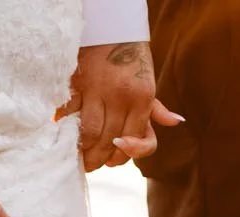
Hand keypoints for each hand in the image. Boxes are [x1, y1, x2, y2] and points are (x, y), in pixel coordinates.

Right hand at [63, 41, 182, 170]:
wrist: (111, 28)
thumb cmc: (131, 59)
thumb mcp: (148, 82)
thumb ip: (157, 108)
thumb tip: (176, 122)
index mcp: (143, 99)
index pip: (135, 141)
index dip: (123, 156)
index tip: (112, 160)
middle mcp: (122, 97)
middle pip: (110, 141)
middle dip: (99, 159)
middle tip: (91, 165)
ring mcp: (99, 91)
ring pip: (89, 133)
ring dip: (82, 151)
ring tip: (78, 157)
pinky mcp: (79, 84)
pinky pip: (69, 115)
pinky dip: (64, 128)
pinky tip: (63, 135)